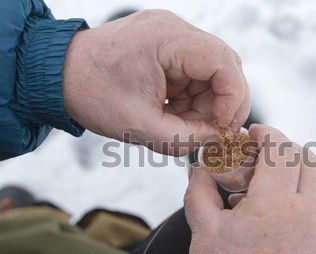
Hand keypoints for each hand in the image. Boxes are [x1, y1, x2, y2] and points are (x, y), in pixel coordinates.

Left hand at [63, 10, 249, 155]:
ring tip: (182, 123)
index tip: (222, 126)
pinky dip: (193, 99)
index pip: (224, 62)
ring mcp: (172, 37)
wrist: (60, 75)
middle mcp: (175, 30)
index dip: (233, 97)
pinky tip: (175, 112)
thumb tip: (216, 139)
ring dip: (207, 104)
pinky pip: (197, 75)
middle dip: (223, 103)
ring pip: (213, 74)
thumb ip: (186, 138)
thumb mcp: (140, 126)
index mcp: (167, 39)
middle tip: (212, 131)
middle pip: (225, 66)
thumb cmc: (91, 93)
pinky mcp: (169, 48)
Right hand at [184, 124, 315, 253]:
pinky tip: (275, 204)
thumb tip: (199, 168)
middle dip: (282, 147)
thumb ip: (200, 190)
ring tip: (264, 180)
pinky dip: (301, 190)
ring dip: (294, 168)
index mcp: (274, 206)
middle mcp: (304, 214)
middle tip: (259, 152)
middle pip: (305, 159)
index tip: (254, 131)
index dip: (267, 133)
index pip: (281, 150)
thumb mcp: (204, 230)